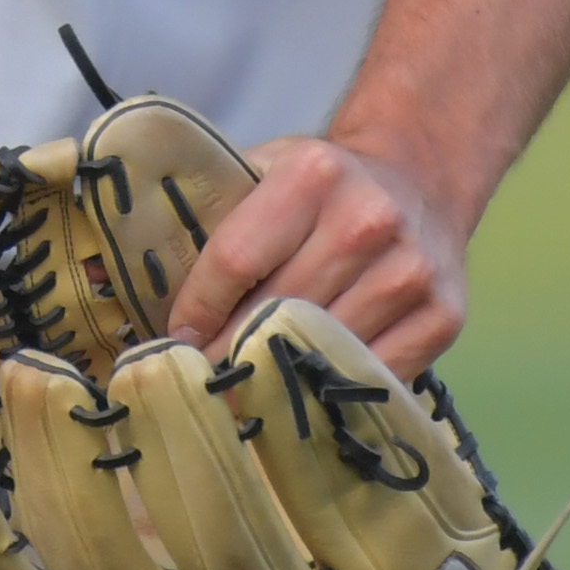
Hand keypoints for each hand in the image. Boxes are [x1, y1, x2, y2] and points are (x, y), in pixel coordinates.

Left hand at [160, 131, 470, 375]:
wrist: (421, 177)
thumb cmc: (323, 185)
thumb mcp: (268, 169)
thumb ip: (215, 211)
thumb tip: (126, 274)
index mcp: (312, 175)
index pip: (234, 260)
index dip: (195, 310)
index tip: (171, 342)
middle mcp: (367, 220)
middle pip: (273, 312)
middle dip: (226, 353)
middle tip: (194, 386)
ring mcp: (410, 272)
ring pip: (321, 348)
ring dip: (274, 382)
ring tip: (239, 400)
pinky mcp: (442, 316)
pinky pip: (372, 374)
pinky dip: (332, 391)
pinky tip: (302, 400)